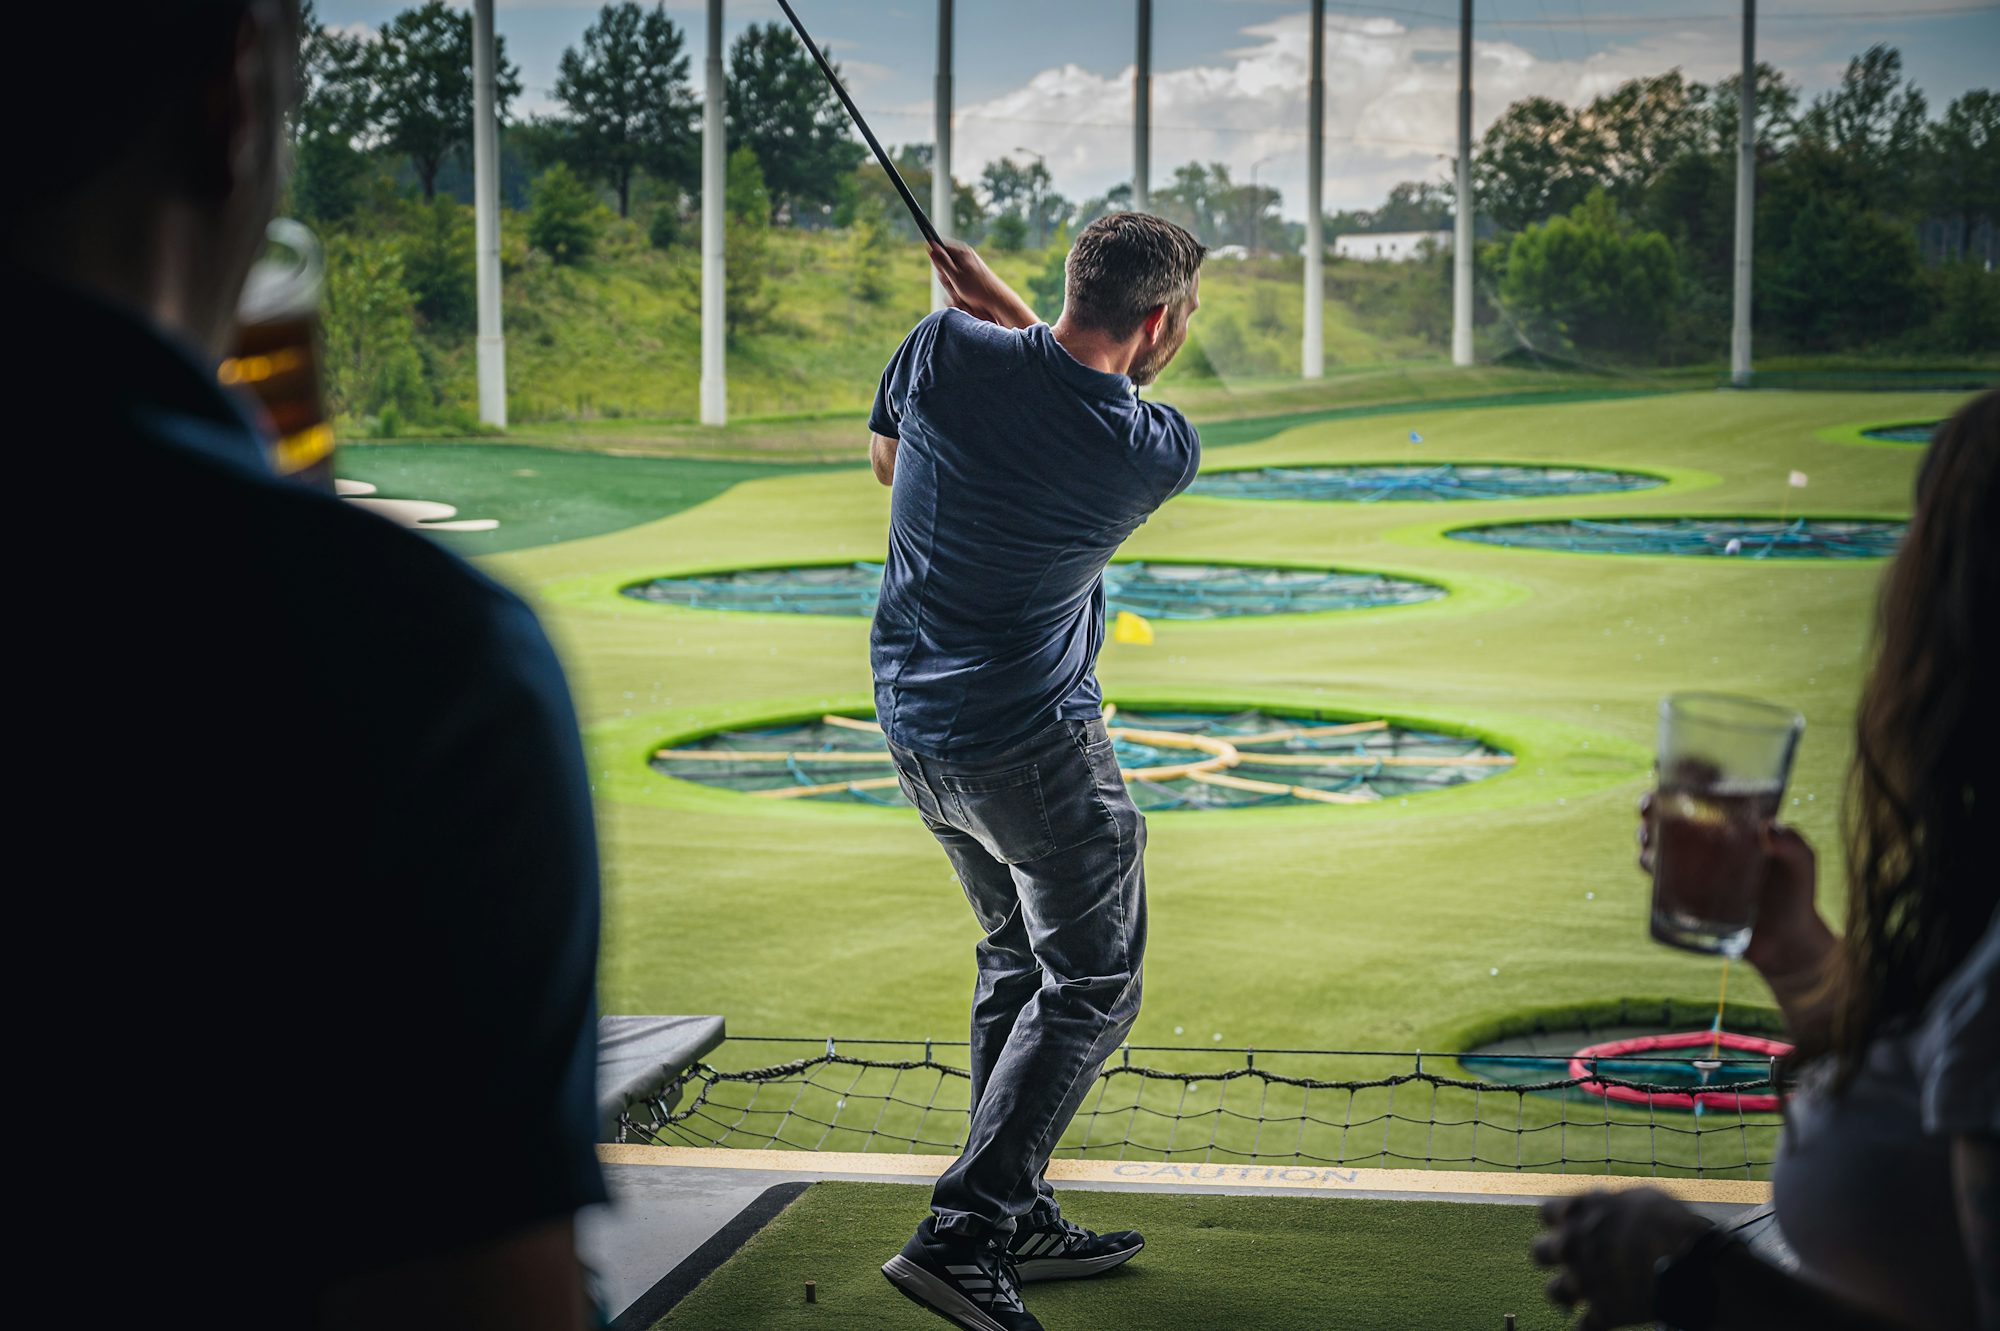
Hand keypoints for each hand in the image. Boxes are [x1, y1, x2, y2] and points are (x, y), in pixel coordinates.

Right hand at [927, 240, 1037, 329]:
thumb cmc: (977, 289)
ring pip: (950, 278)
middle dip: (945, 278)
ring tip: (962, 293)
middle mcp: (966, 258)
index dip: (937, 261)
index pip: (941, 248)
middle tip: (954, 285)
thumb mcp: (955, 275)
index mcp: (962, 252)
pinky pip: (958, 286)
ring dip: (952, 288)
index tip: (942, 272)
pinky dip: (959, 293)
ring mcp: (969, 269)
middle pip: (944, 265)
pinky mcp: (972, 280)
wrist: (997, 302)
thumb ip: (942, 262)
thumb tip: (930, 246)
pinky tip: (967, 298)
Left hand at [1533, 1189, 1711, 1329]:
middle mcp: (1573, 1246)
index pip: (1546, 1212)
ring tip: (1583, 1292)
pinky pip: (1583, 1328)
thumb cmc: (1669, 1223)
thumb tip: (1600, 1198)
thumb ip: (1613, 1202)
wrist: (1688, 1263)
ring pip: (1553, 1292)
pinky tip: (1601, 1321)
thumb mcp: (1641, 1197)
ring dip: (1565, 1293)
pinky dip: (1590, 1327)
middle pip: (1539, 1252)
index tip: (1572, 1223)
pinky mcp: (1604, 1313)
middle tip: (1572, 1258)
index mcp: (1579, 1213)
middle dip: (1552, 1256)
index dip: (1558, 1219)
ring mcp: (1584, 1281)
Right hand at [1635, 795, 1827, 981]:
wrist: (1785, 942)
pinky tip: (1651, 864)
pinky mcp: (1682, 892)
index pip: (1702, 791)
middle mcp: (1706, 839)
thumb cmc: (1797, 895)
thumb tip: (1769, 830)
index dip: (1682, 776)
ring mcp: (1692, 865)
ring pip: (1655, 840)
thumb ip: (1794, 846)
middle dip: (1650, 804)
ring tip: (1650, 839)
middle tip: (1650, 807)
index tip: (1672, 771)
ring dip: (1644, 833)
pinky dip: (1647, 863)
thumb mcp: (1802, 865)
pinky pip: (1656, 874)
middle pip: (1668, 812)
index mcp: (1732, 822)